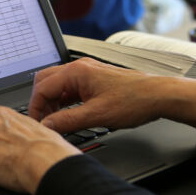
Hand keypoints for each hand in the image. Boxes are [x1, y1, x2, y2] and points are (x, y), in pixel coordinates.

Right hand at [29, 58, 195, 132]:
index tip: (36, 123)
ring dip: (52, 101)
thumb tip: (48, 126)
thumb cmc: (135, 100)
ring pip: (57, 84)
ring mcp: (87, 72)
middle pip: (45, 81)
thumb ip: (67, 121)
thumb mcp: (97, 115)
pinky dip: (64, 100)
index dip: (36, 107)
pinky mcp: (93, 79)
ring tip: (55, 120)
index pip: (42, 87)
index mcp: (76, 72)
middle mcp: (79, 68)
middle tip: (42, 120)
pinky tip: (68, 113)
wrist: (159, 96)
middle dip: (40, 101)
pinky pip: (70, 88)